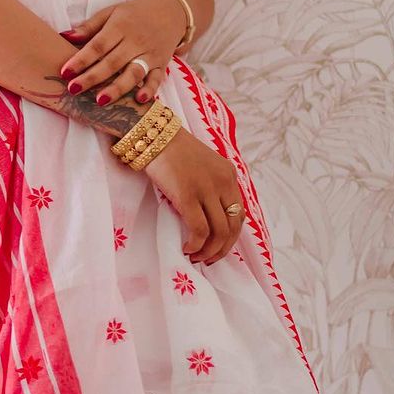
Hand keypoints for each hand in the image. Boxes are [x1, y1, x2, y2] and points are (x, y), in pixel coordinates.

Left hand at [59, 0, 186, 107]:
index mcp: (120, 26)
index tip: (65, 72)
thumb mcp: (111, 12)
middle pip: (112, 62)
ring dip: (117, 88)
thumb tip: (65, 37)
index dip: (81, 59)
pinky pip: (157, 79)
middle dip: (92, 77)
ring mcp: (150, 54)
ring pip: (133, 73)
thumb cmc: (134, 14)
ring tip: (100, 101)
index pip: (98, 45)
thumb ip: (89, 26)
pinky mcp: (162, 64)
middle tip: (73, 90)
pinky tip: (140, 100)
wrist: (171, 11)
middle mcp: (136, 41)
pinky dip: (150, 89)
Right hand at [141, 126, 244, 264]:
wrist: (152, 133)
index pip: (240, 212)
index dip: (231, 235)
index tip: (218, 246)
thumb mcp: (201, 164)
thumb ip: (210, 184)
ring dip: (210, 251)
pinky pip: (199, 229)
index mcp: (229, 174)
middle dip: (223, 248)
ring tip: (197, 257)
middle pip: (233, 226)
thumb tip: (208, 214)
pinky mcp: (188, 195)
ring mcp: (206, 188)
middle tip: (209, 259)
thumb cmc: (171, 149)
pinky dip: (196, 244)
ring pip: (219, 232)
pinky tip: (187, 248)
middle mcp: (223, 182)